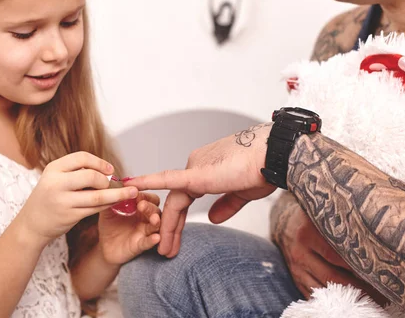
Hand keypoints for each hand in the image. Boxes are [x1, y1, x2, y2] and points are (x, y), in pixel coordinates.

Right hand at [15, 152, 137, 247]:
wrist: (32, 223)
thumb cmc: (49, 197)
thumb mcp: (55, 178)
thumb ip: (76, 172)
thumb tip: (107, 170)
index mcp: (53, 169)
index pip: (81, 157)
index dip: (99, 162)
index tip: (109, 169)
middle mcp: (56, 183)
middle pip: (90, 176)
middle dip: (105, 180)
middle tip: (109, 183)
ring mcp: (62, 201)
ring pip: (97, 196)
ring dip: (117, 194)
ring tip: (132, 193)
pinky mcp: (70, 216)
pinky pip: (95, 209)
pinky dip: (108, 205)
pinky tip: (115, 203)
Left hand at [98, 192, 161, 264]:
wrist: (104, 245)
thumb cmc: (109, 225)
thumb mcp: (107, 210)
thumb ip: (110, 199)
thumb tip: (110, 185)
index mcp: (139, 207)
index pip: (148, 198)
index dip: (144, 195)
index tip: (136, 192)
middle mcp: (145, 218)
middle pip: (154, 210)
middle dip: (149, 206)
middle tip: (141, 205)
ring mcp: (144, 231)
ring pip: (155, 225)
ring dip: (156, 221)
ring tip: (154, 219)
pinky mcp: (140, 244)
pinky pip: (149, 242)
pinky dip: (152, 240)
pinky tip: (155, 238)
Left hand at [129, 123, 276, 257]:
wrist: (274, 154)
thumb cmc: (263, 169)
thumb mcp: (242, 193)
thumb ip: (225, 206)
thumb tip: (211, 220)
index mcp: (206, 171)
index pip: (186, 199)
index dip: (178, 220)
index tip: (175, 239)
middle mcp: (196, 167)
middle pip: (177, 202)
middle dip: (171, 227)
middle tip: (166, 250)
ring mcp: (194, 168)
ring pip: (174, 201)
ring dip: (167, 226)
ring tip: (164, 249)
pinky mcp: (196, 173)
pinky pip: (167, 180)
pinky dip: (148, 182)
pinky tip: (131, 185)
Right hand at [275, 204, 386, 303]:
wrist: (286, 227)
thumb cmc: (313, 219)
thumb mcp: (323, 214)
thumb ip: (343, 221)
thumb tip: (374, 230)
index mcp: (308, 234)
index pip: (337, 255)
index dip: (359, 266)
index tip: (380, 273)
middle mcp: (301, 254)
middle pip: (333, 277)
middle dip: (359, 288)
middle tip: (383, 294)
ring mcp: (297, 270)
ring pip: (325, 291)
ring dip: (349, 299)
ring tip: (372, 301)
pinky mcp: (297, 281)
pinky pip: (316, 296)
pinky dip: (334, 302)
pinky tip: (350, 303)